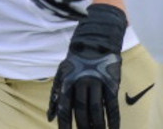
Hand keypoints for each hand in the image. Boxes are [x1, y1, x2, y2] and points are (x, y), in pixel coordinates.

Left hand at [49, 4, 126, 128]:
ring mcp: (97, 82)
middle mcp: (81, 83)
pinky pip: (112, 105)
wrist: (95, 42)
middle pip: (81, 110)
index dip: (64, 123)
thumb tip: (49, 118)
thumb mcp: (62, 75)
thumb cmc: (75, 63)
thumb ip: (55, 97)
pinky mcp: (111, 83)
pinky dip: (113, 120)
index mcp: (67, 81)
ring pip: (97, 109)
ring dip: (97, 126)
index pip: (65, 107)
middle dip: (82, 126)